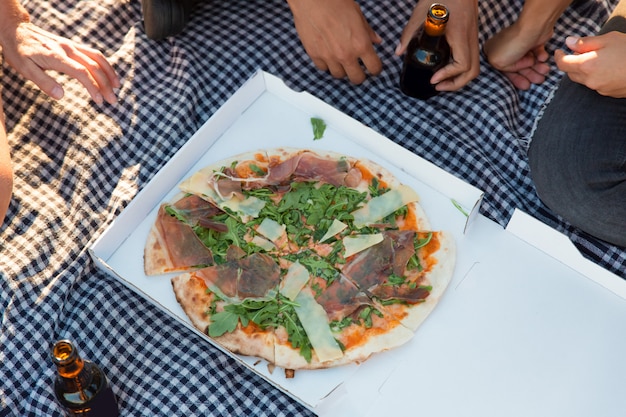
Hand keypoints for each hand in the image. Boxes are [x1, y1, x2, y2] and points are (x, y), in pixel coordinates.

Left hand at [1, 21, 119, 103]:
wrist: (16, 29)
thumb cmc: (19, 51)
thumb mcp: (25, 69)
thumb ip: (43, 82)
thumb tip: (61, 96)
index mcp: (56, 57)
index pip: (81, 73)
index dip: (93, 87)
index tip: (99, 101)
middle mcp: (67, 49)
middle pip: (93, 67)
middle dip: (105, 84)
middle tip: (113, 101)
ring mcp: (72, 46)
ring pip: (97, 58)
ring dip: (109, 73)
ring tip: (117, 87)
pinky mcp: (73, 45)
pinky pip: (93, 53)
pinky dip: (104, 64)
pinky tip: (108, 74)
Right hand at [286, 0, 381, 83]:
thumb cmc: (335, 2)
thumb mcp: (358, 15)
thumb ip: (367, 31)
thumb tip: (376, 40)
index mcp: (361, 44)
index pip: (374, 68)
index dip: (376, 69)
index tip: (373, 67)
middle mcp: (346, 54)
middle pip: (357, 78)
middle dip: (360, 75)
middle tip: (358, 69)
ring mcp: (329, 57)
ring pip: (339, 75)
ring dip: (342, 70)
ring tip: (342, 61)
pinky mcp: (315, 55)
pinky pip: (323, 68)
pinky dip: (327, 65)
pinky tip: (329, 56)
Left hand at [395, 0, 479, 91]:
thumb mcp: (420, 12)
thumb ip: (409, 33)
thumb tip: (398, 52)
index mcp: (459, 34)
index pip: (462, 64)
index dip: (448, 76)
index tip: (433, 79)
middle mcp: (470, 37)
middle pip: (473, 71)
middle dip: (456, 84)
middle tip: (438, 86)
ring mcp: (473, 36)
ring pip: (475, 66)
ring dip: (460, 78)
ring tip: (442, 81)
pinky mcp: (471, 35)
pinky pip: (472, 58)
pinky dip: (462, 69)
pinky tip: (447, 68)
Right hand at [483, 22, 550, 89]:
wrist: (532, 28)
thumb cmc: (512, 44)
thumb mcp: (497, 62)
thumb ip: (502, 70)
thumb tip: (517, 69)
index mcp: (494, 52)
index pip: (504, 70)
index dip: (516, 79)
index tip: (525, 85)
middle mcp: (506, 48)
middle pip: (518, 67)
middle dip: (529, 74)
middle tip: (538, 80)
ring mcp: (520, 44)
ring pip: (529, 61)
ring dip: (538, 68)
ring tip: (545, 71)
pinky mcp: (532, 41)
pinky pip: (537, 53)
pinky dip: (541, 57)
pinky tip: (543, 57)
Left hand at [556, 32, 625, 97]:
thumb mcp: (608, 39)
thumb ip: (586, 42)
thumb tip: (568, 43)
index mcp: (586, 65)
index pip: (562, 64)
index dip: (558, 57)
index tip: (559, 51)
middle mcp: (589, 80)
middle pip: (570, 74)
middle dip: (571, 64)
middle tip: (579, 53)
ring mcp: (598, 89)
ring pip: (582, 81)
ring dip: (583, 71)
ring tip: (596, 60)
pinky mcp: (607, 94)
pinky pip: (595, 85)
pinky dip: (595, 77)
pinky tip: (607, 69)